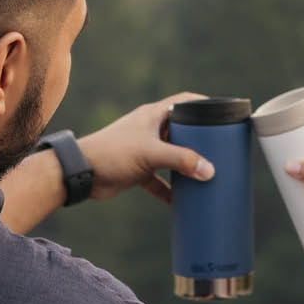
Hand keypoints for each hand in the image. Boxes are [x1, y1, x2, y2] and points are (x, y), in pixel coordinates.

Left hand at [79, 92, 215, 205]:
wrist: (80, 173)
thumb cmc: (112, 152)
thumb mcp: (151, 154)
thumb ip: (181, 161)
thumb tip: (209, 171)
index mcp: (154, 115)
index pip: (184, 102)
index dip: (203, 104)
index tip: (222, 113)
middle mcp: (150, 129)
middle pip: (182, 131)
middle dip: (200, 141)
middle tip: (221, 149)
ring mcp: (144, 150)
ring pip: (172, 157)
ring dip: (186, 166)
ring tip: (207, 174)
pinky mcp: (138, 170)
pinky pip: (160, 179)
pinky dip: (170, 190)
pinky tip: (181, 202)